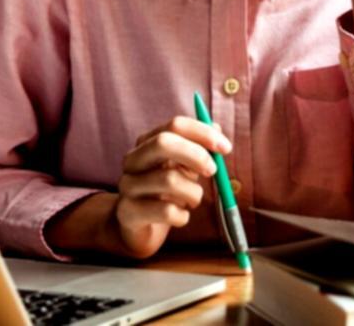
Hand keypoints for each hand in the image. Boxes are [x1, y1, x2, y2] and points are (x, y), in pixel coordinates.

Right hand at [110, 116, 230, 257]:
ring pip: (169, 180)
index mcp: (147, 142)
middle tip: (213, 171)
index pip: (175, 125)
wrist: (139, 228)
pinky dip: (183, 216)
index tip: (226, 148)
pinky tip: (181, 216)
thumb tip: (216, 128)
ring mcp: (127, 185)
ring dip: (193, 193)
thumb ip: (199, 148)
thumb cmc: (166, 192)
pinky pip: (166, 211)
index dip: (203, 133)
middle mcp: (132, 160)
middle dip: (195, 155)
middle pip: (163, 143)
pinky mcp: (128, 212)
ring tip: (194, 200)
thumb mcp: (184, 167)